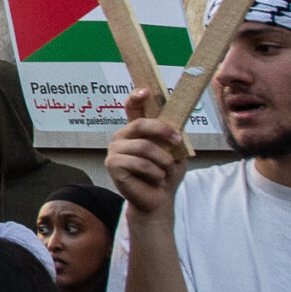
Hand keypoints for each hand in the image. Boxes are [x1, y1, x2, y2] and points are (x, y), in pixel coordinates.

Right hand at [106, 89, 187, 216]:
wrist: (159, 200)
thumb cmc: (166, 174)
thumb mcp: (176, 153)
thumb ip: (173, 138)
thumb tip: (175, 128)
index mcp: (136, 131)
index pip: (132, 108)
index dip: (136, 97)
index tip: (146, 91)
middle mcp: (122, 137)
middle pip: (140, 124)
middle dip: (162, 131)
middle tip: (177, 141)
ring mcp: (115, 150)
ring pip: (144, 147)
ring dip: (163, 161)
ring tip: (166, 171)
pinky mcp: (113, 165)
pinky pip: (140, 163)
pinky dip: (155, 173)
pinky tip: (155, 179)